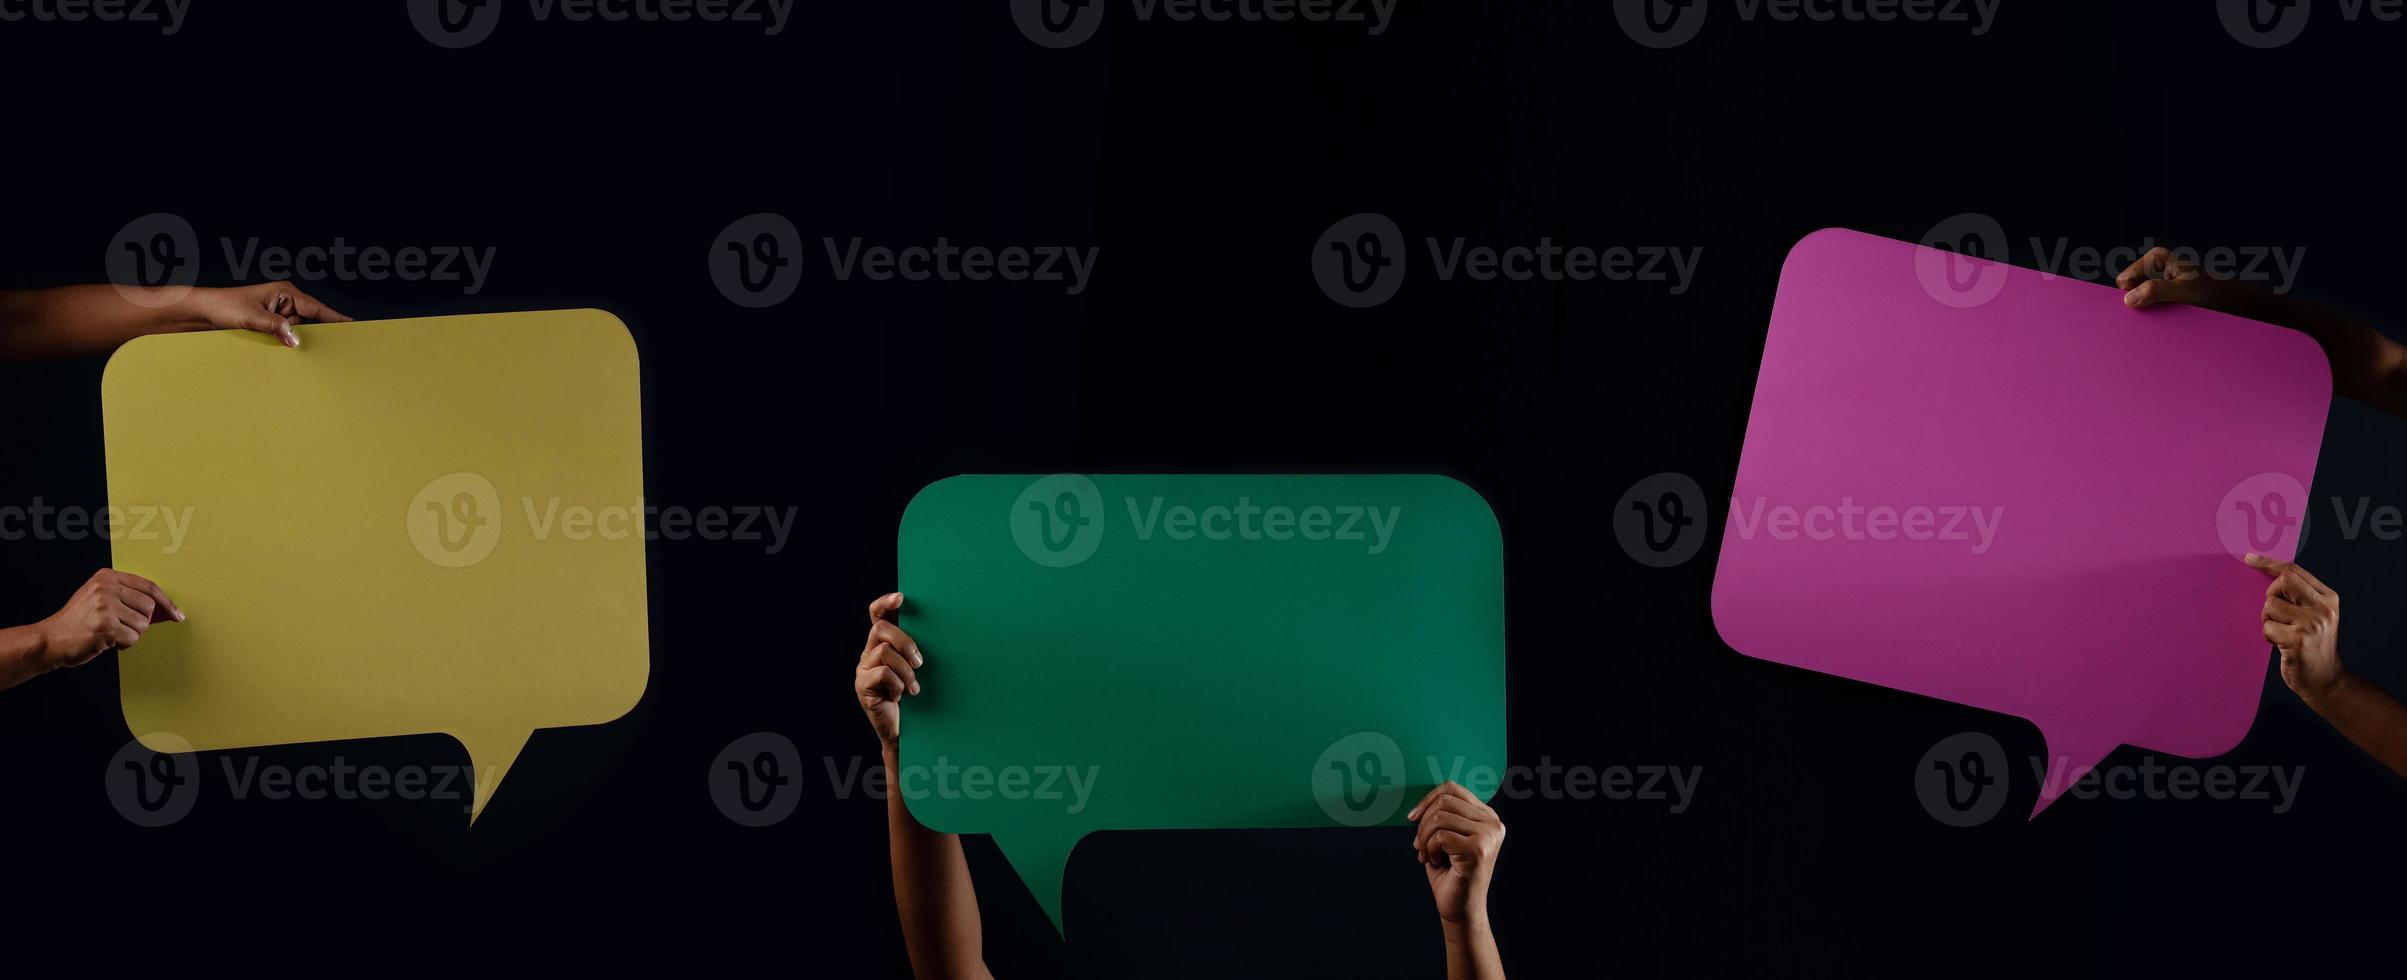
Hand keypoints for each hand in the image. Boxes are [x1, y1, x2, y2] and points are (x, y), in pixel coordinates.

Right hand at [35, 569, 182, 669]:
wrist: (51, 640)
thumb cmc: (79, 622)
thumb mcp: (100, 598)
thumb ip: (129, 598)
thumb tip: (167, 610)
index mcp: (106, 577)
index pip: (148, 587)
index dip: (166, 602)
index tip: (177, 614)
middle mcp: (106, 588)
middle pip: (149, 607)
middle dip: (140, 622)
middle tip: (120, 626)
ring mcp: (105, 606)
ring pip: (143, 625)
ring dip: (130, 634)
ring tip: (110, 633)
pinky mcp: (105, 626)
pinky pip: (133, 639)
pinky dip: (124, 645)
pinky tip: (107, 641)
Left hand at [178, 282, 351, 347]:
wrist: (200, 312)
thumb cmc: (223, 306)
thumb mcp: (252, 317)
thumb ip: (276, 327)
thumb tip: (295, 340)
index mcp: (285, 292)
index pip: (318, 308)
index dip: (336, 318)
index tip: (353, 326)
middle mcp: (284, 302)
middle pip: (311, 321)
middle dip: (319, 333)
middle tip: (334, 347)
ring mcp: (277, 314)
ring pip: (298, 331)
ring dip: (299, 340)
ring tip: (306, 352)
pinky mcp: (269, 326)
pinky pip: (285, 337)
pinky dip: (288, 344)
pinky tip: (290, 352)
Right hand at [855, 592, 923, 747]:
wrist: (904, 731)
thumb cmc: (914, 697)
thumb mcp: (917, 669)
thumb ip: (917, 650)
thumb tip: (941, 627)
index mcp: (882, 644)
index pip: (876, 615)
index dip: (885, 603)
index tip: (901, 598)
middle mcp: (868, 654)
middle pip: (880, 629)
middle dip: (904, 642)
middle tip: (920, 662)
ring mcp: (863, 670)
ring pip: (884, 652)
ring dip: (905, 670)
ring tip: (913, 687)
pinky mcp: (862, 686)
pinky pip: (882, 673)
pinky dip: (898, 685)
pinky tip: (902, 697)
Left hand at [1410, 781, 1504, 925]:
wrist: (1460, 910)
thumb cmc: (1450, 875)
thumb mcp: (1446, 838)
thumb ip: (1441, 816)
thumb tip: (1422, 802)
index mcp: (1487, 816)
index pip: (1453, 789)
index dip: (1428, 799)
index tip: (1412, 817)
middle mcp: (1493, 823)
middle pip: (1444, 801)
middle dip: (1423, 824)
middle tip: (1420, 846)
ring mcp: (1488, 836)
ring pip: (1439, 818)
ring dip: (1424, 839)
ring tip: (1429, 856)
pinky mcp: (1478, 850)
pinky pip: (1440, 836)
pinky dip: (1429, 849)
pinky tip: (1436, 863)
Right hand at [2116, 246, 2255, 312]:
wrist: (2231, 300)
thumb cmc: (2212, 291)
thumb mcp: (2183, 291)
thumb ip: (2155, 291)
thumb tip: (2128, 299)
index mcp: (2157, 258)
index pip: (2126, 279)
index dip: (2131, 294)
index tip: (2147, 303)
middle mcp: (2155, 266)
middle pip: (2131, 288)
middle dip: (2138, 300)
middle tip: (2157, 309)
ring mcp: (2159, 279)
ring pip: (2139, 297)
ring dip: (2147, 308)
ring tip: (2164, 311)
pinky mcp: (2164, 292)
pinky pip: (2149, 303)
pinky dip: (2154, 311)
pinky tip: (2166, 314)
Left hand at [2248, 553, 2343, 702]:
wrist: (2325, 679)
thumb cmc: (2311, 645)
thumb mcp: (2314, 616)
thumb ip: (2298, 596)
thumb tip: (2267, 574)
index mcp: (2328, 598)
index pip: (2294, 571)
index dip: (2269, 563)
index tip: (2248, 558)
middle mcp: (2324, 608)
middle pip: (2283, 582)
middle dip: (2271, 596)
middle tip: (2277, 615)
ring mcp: (2312, 624)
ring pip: (2270, 606)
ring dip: (2268, 621)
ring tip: (2283, 635)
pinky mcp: (2298, 640)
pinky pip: (2267, 627)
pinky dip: (2268, 637)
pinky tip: (2282, 646)